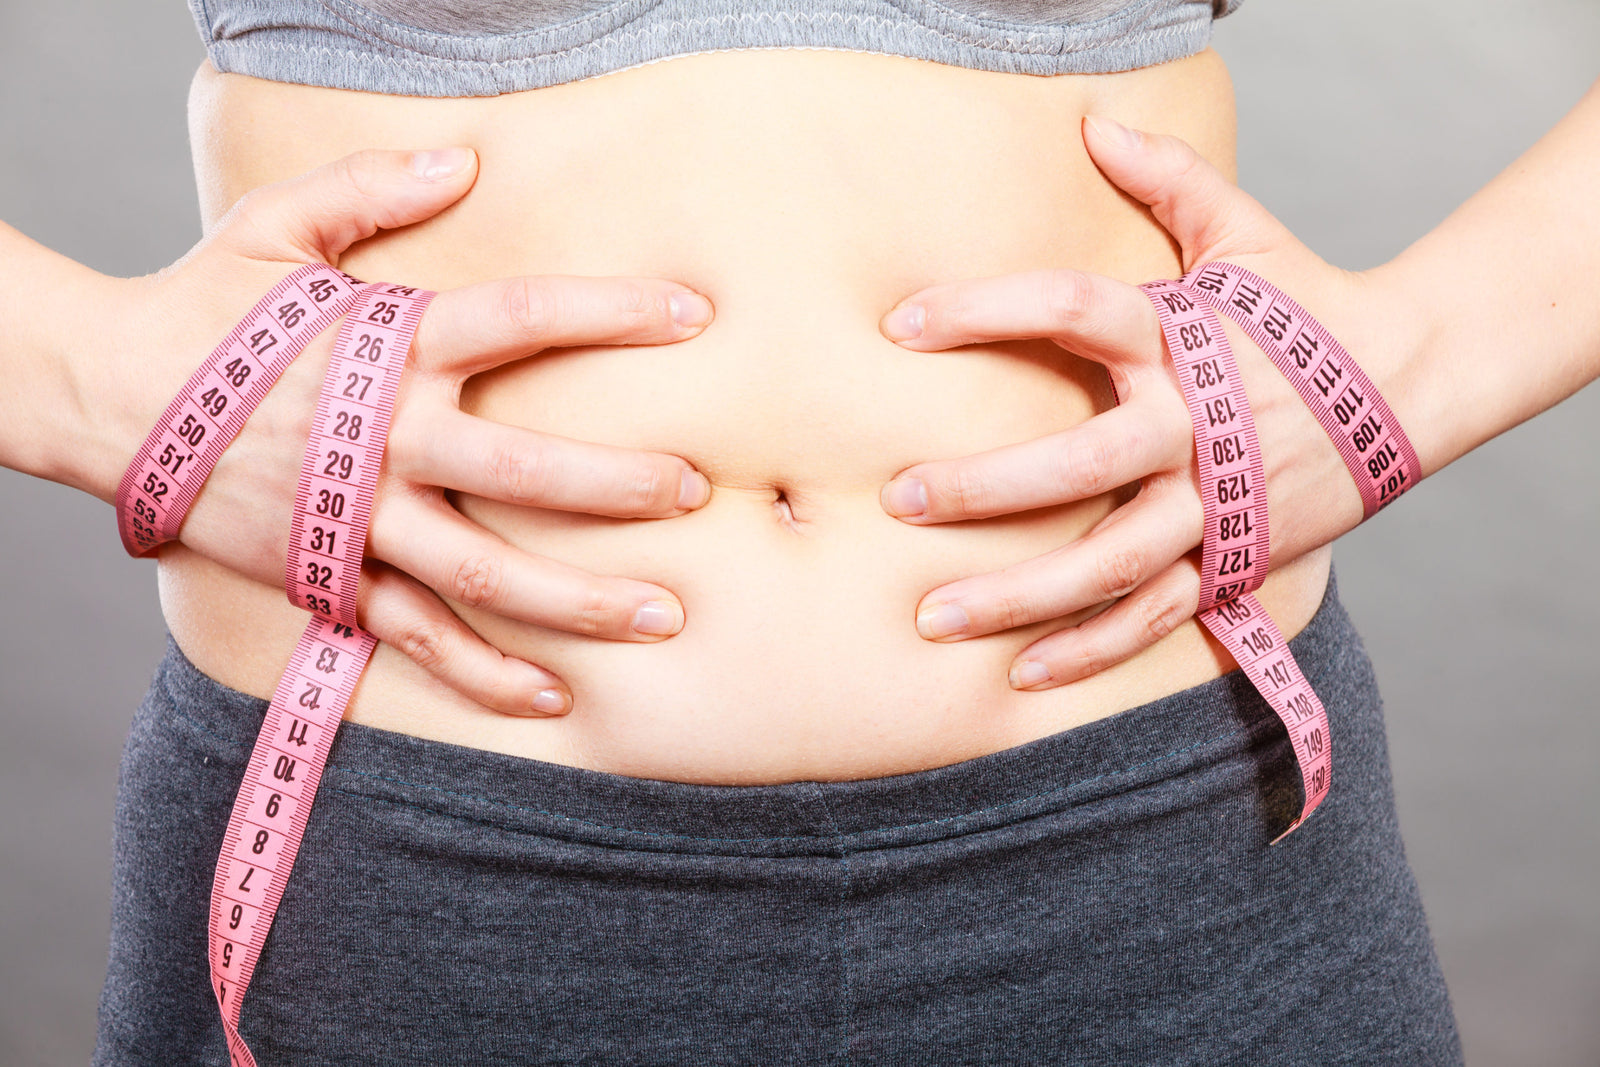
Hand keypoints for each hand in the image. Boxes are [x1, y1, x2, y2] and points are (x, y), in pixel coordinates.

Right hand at [71, 149, 715, 714]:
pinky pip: (417, 635)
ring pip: (484, 570)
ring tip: (665, 617)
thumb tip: (463, 159)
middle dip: (618, 482)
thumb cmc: (204, 308)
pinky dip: (482, 672)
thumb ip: (370, 189)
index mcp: (388, 344)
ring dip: (578, 599)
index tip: (694, 316)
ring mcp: (359, 516)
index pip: (522, 318)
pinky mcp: (330, 573)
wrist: (102, 396)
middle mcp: (385, 435)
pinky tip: (553, 696)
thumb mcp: (277, 226)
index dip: (612, 313)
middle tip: (695, 492)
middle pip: (522, 467)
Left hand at [877, 117, 1419, 689]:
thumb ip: (1171, 180)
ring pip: (1110, 561)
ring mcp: (1216, 505)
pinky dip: (1092, 650)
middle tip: (899, 499)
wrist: (1410, 381)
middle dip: (984, 487)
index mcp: (1183, 339)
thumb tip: (1098, 125)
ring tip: (933, 618)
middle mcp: (1195, 427)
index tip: (901, 326)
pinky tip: (1021, 673)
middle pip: (1080, 461)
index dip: (986, 311)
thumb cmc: (1305, 306)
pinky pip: (1156, 617)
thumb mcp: (1243, 233)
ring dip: (1019, 596)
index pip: (1073, 309)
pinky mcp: (1234, 561)